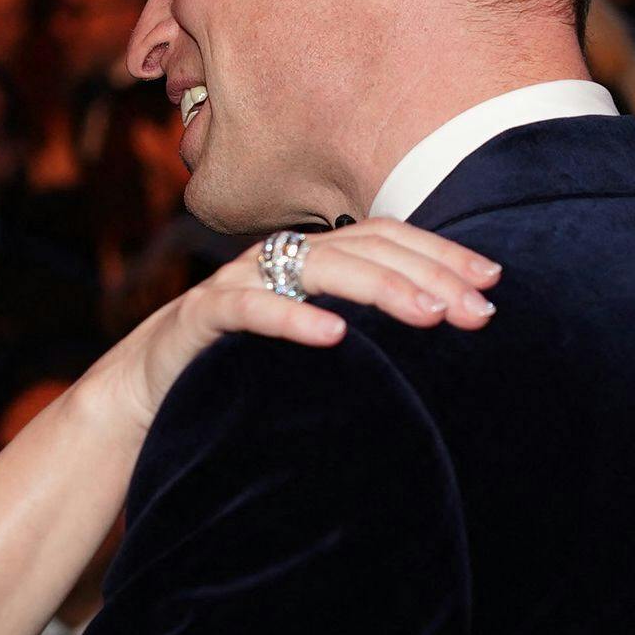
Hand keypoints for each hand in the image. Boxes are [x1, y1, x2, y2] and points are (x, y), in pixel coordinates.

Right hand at [76, 218, 501, 438]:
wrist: (142, 395)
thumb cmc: (233, 373)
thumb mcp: (306, 345)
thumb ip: (356, 331)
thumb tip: (436, 333)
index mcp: (307, 259)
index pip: (384, 239)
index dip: (439, 253)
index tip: (492, 281)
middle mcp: (278, 258)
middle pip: (363, 247)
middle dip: (428, 275)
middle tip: (479, 310)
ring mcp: (238, 282)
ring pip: (317, 267)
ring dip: (379, 288)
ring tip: (429, 315)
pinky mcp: (200, 317)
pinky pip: (249, 308)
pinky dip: (291, 317)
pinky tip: (333, 335)